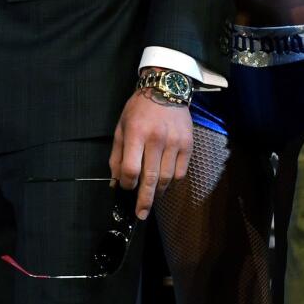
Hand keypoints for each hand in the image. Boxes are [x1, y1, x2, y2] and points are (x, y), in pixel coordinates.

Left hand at [109, 81, 192, 220]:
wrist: (165, 88)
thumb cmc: (139, 108)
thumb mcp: (121, 126)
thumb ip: (117, 155)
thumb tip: (115, 182)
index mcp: (136, 133)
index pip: (131, 168)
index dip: (127, 184)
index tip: (125, 188)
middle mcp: (156, 139)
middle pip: (150, 178)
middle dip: (144, 200)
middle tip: (140, 214)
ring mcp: (174, 142)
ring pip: (167, 178)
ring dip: (158, 192)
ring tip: (152, 197)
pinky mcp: (188, 145)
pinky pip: (180, 172)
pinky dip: (172, 181)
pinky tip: (165, 182)